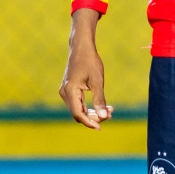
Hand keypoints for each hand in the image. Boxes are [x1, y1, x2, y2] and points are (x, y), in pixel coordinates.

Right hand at [59, 9, 112, 128]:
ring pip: (78, 109)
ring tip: (109, 111)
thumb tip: (103, 117)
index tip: (101, 127)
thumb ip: (100, 100)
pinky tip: (102, 105)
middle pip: (78, 113)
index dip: (89, 122)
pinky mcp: (69, 89)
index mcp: (70, 91)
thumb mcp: (98, 81)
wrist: (81, 47)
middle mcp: (64, 93)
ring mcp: (65, 91)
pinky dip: (89, 106)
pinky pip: (78, 103)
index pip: (78, 114)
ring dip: (92, 112)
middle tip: (110, 114)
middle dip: (94, 117)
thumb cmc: (90, 61)